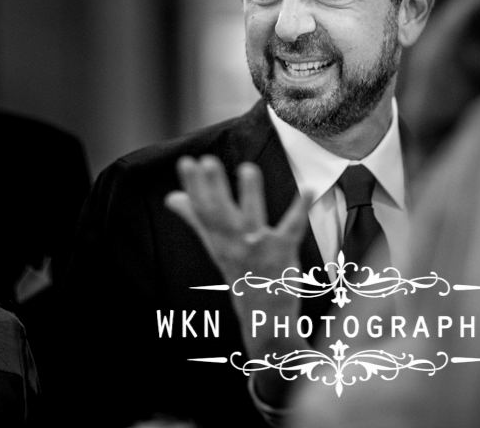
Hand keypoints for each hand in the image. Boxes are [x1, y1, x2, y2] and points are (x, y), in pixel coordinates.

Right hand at [166, 155, 314, 412]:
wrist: (264, 318)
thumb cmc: (240, 273)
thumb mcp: (215, 246)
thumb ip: (195, 218)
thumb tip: (171, 197)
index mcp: (218, 240)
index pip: (202, 210)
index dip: (193, 186)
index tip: (186, 161)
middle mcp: (234, 245)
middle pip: (221, 214)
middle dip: (214, 188)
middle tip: (207, 161)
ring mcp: (258, 250)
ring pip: (252, 220)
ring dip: (250, 195)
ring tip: (247, 168)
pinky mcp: (283, 253)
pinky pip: (291, 229)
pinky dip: (300, 209)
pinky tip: (308, 189)